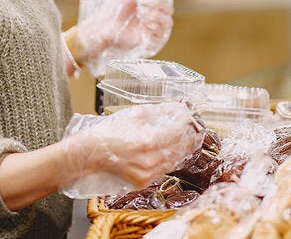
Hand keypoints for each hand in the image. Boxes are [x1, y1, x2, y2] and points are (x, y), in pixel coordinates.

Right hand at [58, 102, 202, 195]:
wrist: (91, 153)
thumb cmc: (109, 132)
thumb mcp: (132, 116)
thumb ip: (155, 111)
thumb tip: (173, 107)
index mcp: (146, 141)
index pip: (175, 133)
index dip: (186, 125)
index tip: (192, 118)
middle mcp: (149, 160)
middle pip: (178, 149)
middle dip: (190, 139)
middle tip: (198, 130)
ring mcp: (146, 174)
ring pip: (173, 162)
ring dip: (183, 150)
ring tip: (191, 141)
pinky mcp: (143, 182)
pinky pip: (163, 171)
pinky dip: (171, 161)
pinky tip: (176, 153)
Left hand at [74, 0, 173, 76]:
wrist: (103, 24)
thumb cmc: (115, 7)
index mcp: (151, 4)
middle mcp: (154, 16)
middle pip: (169, 9)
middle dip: (157, 3)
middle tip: (140, 2)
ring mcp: (152, 28)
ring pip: (168, 21)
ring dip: (156, 14)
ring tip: (141, 12)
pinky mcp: (149, 40)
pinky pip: (161, 33)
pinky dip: (154, 25)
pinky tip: (143, 21)